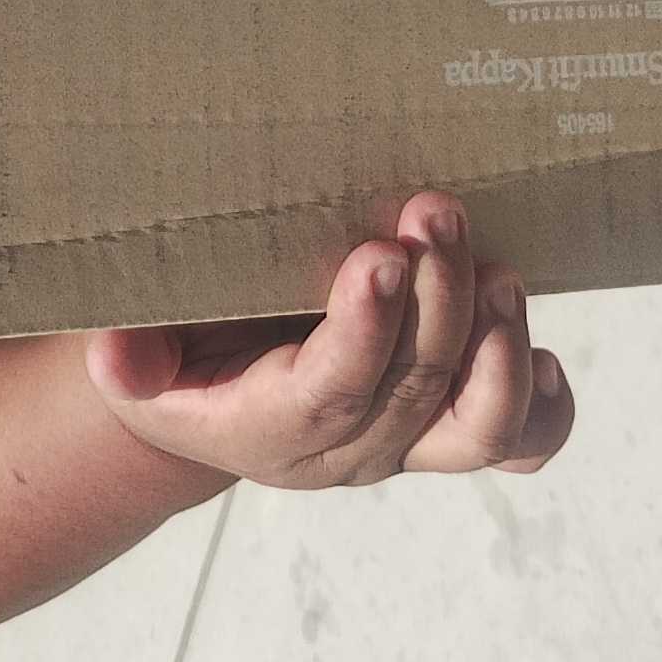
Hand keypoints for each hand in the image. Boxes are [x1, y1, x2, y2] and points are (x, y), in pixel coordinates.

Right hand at [82, 192, 572, 488]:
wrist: (213, 397)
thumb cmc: (179, 352)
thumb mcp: (136, 350)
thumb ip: (129, 353)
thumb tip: (115, 361)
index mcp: (266, 431)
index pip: (328, 395)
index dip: (364, 332)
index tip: (380, 257)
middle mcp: (347, 450)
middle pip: (412, 391)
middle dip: (435, 297)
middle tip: (435, 211)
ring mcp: (407, 443)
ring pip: (479, 427)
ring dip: (497, 345)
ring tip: (497, 268)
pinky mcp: (448, 427)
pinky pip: (518, 443)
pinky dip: (543, 405)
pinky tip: (546, 352)